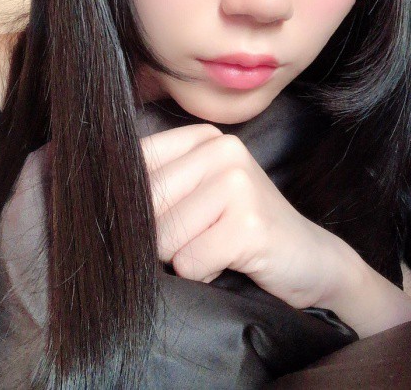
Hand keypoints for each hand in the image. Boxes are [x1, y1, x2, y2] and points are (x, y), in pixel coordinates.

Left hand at [141, 123, 357, 309]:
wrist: (310, 259)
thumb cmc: (242, 228)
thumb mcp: (199, 193)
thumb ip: (159, 186)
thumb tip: (100, 195)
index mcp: (204, 136)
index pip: (135, 163)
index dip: (134, 203)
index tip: (162, 218)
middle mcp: (221, 148)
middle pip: (146, 204)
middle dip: (162, 237)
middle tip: (200, 238)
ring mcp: (237, 182)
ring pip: (163, 236)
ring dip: (184, 257)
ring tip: (218, 247)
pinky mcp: (248, 223)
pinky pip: (190, 262)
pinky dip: (204, 274)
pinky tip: (233, 260)